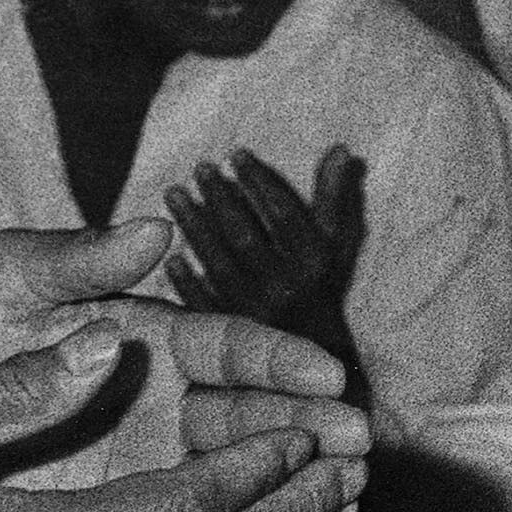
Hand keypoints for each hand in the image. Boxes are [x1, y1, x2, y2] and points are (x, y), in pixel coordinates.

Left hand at [0, 219, 369, 483]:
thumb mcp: (2, 284)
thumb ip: (72, 259)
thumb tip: (153, 228)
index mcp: (146, 337)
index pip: (229, 347)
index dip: (281, 362)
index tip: (327, 379)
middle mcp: (164, 401)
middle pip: (254, 416)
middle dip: (311, 430)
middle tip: (357, 453)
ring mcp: (153, 466)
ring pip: (244, 475)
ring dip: (300, 488)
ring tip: (349, 507)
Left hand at [165, 147, 364, 363]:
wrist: (319, 363)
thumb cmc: (322, 290)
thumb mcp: (335, 246)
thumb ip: (333, 198)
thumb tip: (341, 148)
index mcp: (314, 263)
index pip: (284, 215)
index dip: (260, 182)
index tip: (235, 153)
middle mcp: (287, 288)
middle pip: (246, 236)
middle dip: (221, 198)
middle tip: (199, 167)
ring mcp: (258, 315)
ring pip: (221, 264)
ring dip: (194, 227)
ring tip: (173, 193)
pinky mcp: (233, 338)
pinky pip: (204, 305)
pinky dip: (186, 282)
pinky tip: (169, 254)